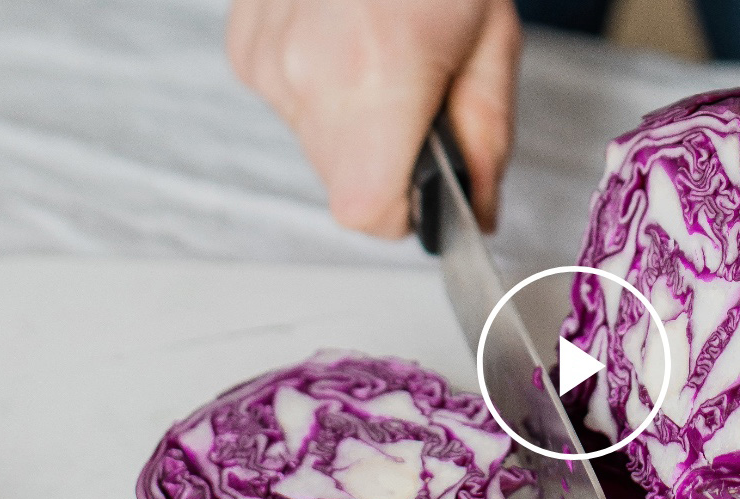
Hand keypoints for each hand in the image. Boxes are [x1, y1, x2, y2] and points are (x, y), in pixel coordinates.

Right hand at [227, 0, 521, 236]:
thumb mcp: (494, 46)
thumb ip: (487, 143)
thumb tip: (478, 213)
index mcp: (377, 75)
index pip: (366, 210)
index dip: (403, 213)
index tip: (429, 191)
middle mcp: (306, 72)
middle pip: (343, 184)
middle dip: (388, 165)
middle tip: (419, 102)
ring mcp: (266, 57)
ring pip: (317, 147)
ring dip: (357, 127)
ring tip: (384, 59)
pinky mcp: (245, 46)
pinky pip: (291, 107)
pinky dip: (325, 94)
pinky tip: (348, 43)